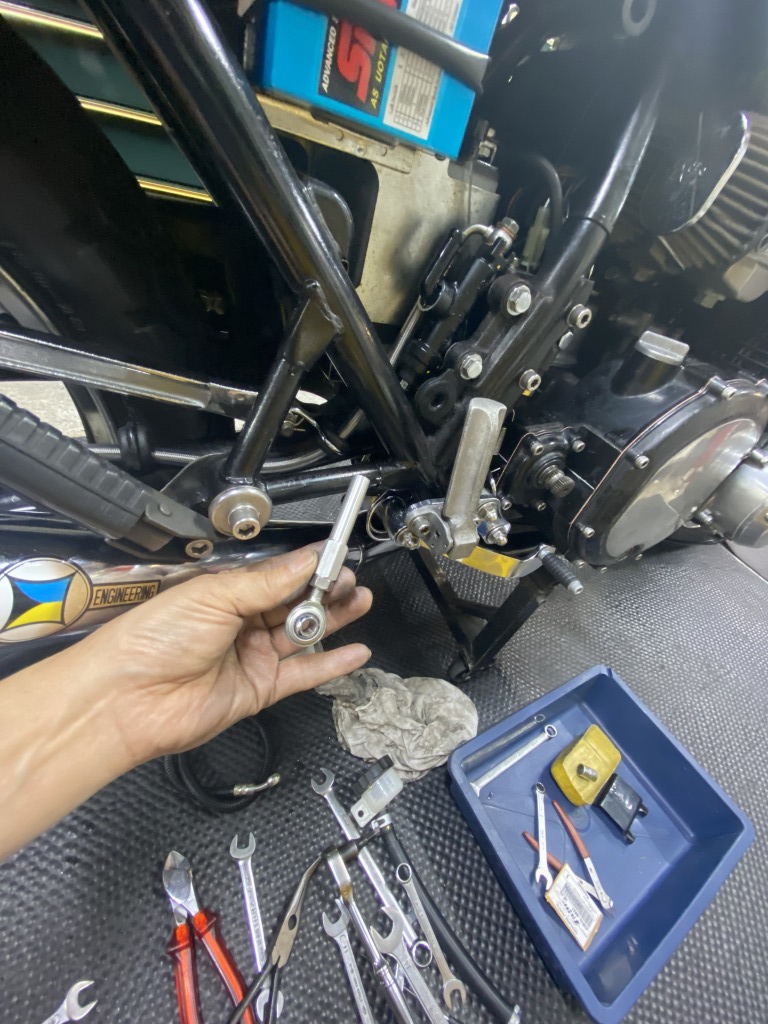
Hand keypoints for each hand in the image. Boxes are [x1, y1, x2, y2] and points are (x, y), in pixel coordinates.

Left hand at [72, 545, 371, 764]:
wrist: (127, 699)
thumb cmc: (151, 640)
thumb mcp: (214, 596)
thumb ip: (267, 582)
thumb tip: (306, 560)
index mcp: (225, 592)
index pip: (278, 574)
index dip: (309, 566)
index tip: (336, 556)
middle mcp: (239, 622)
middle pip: (295, 602)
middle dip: (326, 589)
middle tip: (351, 579)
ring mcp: (250, 656)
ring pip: (303, 634)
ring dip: (334, 619)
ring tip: (361, 601)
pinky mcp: (258, 689)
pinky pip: (303, 674)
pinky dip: (331, 664)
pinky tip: (354, 651)